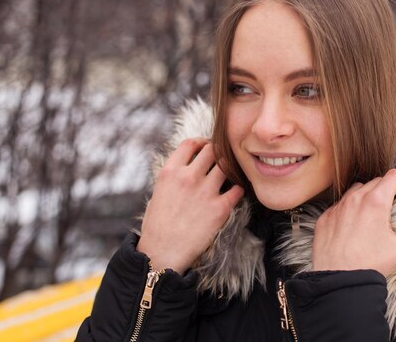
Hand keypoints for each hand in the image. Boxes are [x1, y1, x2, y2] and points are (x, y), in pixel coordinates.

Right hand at [137, 138, 243, 273]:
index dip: (201, 143)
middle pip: (212, 150)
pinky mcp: (220, 208)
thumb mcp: (158, 191)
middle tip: (221, 160)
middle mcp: (188, 177)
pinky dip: (238, 188)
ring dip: (230, 168)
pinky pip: (238, 188)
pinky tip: (234, 193)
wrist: (162, 253)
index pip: (191, 143)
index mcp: (170, 171)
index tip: (205, 148)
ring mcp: (205, 191)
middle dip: (218, 152)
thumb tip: (189, 165)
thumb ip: (174, 175)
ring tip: (230, 175)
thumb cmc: (157, 225)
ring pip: (227, 165)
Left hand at [312, 169, 395, 276]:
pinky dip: (349, 209)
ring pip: (355, 190)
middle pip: (374, 181)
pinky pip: (339, 205)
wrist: (339, 280)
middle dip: (386, 189)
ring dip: (366, 195)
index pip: (393, 176)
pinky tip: (353, 225)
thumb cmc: (371, 264)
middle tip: (392, 204)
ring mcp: (338, 207)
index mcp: (376, 202)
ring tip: (372, 213)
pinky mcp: (325, 217)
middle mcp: (355, 199)